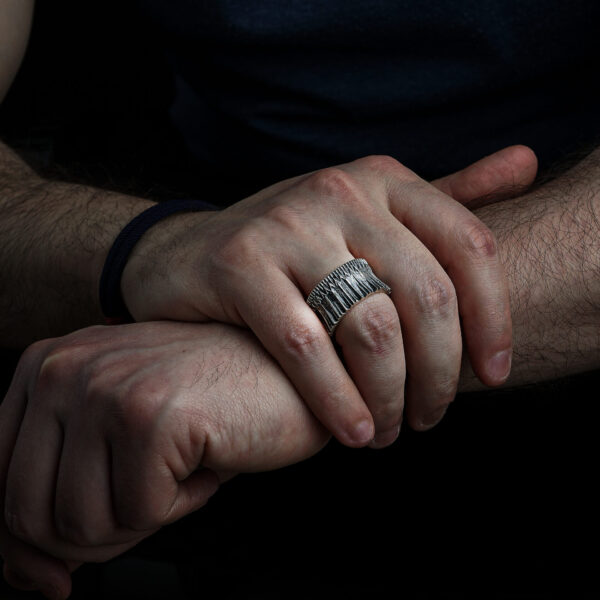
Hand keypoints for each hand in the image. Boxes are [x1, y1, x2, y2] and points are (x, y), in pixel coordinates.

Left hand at [0, 321, 327, 596]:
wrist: (290, 366)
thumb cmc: (213, 398)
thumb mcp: (121, 432)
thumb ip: (62, 487)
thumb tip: (26, 571)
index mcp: (47, 366)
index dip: (23, 542)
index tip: (53, 570)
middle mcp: (65, 369)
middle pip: (28, 514)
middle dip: (92, 535)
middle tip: (148, 503)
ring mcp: (106, 388)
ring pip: (79, 524)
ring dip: (141, 517)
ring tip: (179, 470)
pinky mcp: (150, 414)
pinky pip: (141, 512)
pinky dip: (181, 504)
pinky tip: (204, 462)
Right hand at [122, 146, 536, 445]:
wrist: (186, 254)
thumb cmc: (292, 249)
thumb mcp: (370, 215)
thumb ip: (447, 197)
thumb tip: (528, 164)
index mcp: (381, 181)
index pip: (470, 247)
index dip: (494, 320)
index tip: (494, 376)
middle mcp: (338, 192)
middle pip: (425, 295)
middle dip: (440, 373)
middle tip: (432, 417)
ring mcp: (285, 225)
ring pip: (370, 328)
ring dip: (392, 396)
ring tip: (391, 430)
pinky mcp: (238, 263)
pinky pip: (306, 347)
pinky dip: (337, 401)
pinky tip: (352, 431)